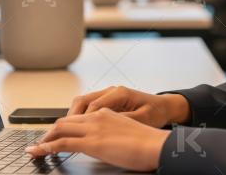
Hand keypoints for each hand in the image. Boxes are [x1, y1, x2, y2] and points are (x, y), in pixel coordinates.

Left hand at [27, 108, 169, 171]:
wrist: (157, 144)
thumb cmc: (148, 142)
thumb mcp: (128, 130)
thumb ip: (113, 133)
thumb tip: (107, 144)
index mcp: (107, 112)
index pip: (79, 116)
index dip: (64, 126)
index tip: (56, 135)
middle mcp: (98, 116)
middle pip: (66, 120)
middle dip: (50, 131)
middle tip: (41, 143)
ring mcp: (94, 127)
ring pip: (61, 128)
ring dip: (45, 139)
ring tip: (36, 149)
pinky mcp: (92, 142)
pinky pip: (63, 142)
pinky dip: (47, 147)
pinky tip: (40, 152)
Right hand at [67, 85, 189, 127]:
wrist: (165, 107)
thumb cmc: (156, 112)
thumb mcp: (143, 119)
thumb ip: (123, 120)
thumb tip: (106, 125)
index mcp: (119, 93)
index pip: (92, 106)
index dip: (80, 121)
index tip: (72, 133)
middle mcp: (111, 91)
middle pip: (82, 101)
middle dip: (70, 118)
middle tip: (60, 133)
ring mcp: (109, 95)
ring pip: (83, 102)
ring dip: (73, 116)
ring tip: (65, 132)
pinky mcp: (108, 101)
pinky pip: (88, 106)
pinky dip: (80, 116)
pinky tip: (78, 128)